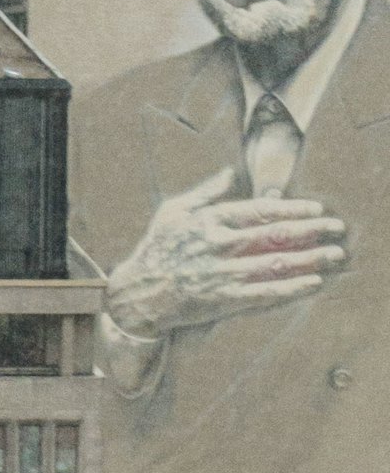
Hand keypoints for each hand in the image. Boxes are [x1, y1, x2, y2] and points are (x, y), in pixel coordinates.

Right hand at [107, 178, 348, 342]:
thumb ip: (205, 192)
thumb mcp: (172, 211)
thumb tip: (231, 172)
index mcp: (209, 220)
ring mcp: (222, 273)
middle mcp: (218, 244)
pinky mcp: (223, 300)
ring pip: (275, 263)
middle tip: (337, 228)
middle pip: (275, 235)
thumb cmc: (156, 249)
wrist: (136, 293)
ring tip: (335, 254)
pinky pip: (265, 293)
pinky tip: (313, 282)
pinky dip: (291, 287)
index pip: (259, 211)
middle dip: (311, 231)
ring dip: (310, 258)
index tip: (316, 209)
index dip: (292, 208)